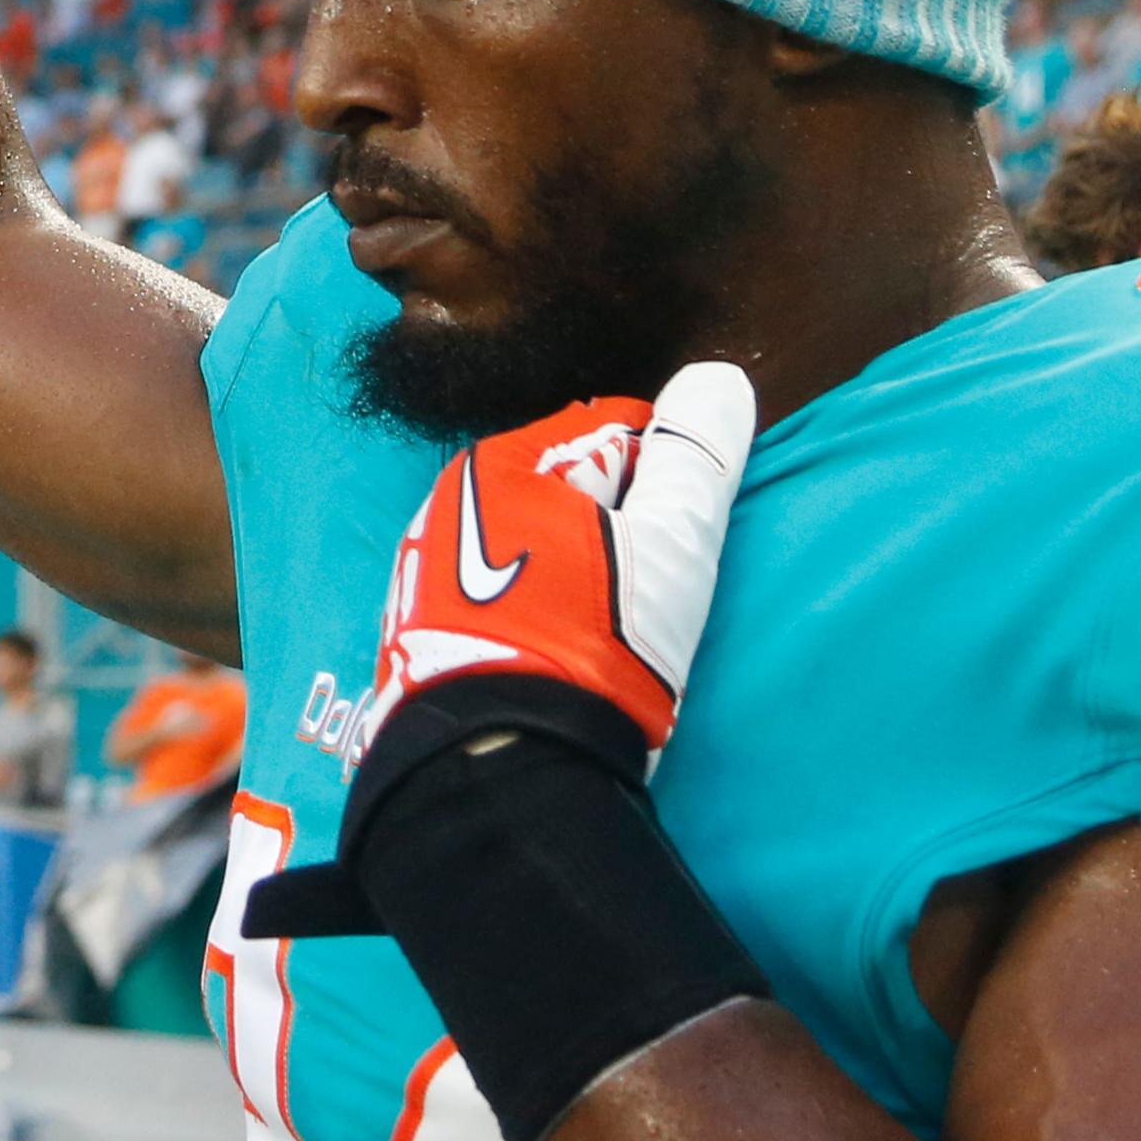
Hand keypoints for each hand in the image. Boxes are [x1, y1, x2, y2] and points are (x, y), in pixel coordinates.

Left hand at [354, 363, 754, 765]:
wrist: (498, 762)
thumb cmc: (591, 642)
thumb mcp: (667, 545)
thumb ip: (695, 456)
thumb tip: (717, 378)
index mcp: (500, 463)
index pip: (615, 433)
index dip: (667, 480)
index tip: (680, 540)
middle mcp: (449, 502)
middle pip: (572, 490)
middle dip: (620, 526)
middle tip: (649, 592)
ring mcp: (428, 569)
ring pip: (536, 543)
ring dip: (579, 570)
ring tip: (608, 630)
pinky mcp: (423, 632)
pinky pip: (503, 595)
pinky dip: (538, 611)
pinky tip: (562, 651)